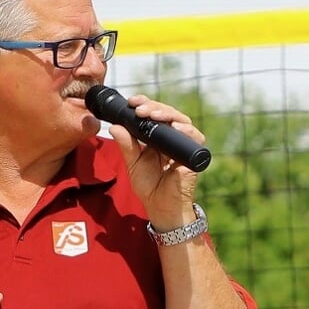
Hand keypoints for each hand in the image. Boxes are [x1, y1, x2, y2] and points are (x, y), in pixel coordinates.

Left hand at [105, 94, 205, 228]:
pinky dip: (186, 130)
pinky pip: (195, 137)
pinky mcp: (193, 154)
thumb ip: (126, 145)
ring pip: (181, 120)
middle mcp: (171, 137)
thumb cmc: (148, 185)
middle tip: (139, 108)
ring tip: (152, 115)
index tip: (132, 102)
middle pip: (167, 113)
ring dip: (167, 114)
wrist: (160, 206)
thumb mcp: (132, 163)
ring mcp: (183, 144)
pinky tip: (175, 127)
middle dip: (153, 107)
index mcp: (157, 136)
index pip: (153, 114)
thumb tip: (114, 126)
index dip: (145, 104)